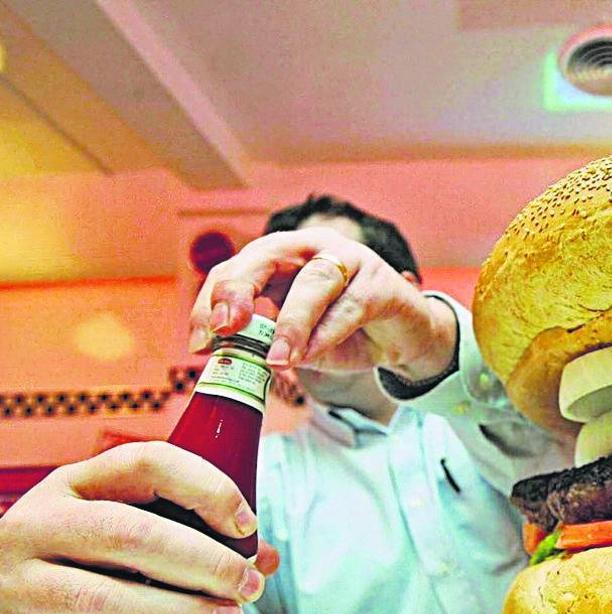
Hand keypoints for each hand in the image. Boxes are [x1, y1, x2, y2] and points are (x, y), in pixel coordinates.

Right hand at [0, 442, 278, 613]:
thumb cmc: (72, 550)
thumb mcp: (116, 517)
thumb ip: (189, 531)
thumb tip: (265, 561)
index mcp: (74, 483)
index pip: (145, 464)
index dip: (205, 488)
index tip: (246, 524)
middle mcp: (39, 526)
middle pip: (127, 535)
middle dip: (201, 562)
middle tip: (246, 586)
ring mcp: (17, 584)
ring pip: (100, 600)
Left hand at [188, 228, 457, 381]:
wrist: (402, 338)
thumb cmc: (343, 332)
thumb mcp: (294, 339)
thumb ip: (264, 339)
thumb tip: (228, 355)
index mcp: (281, 256)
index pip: (235, 269)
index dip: (210, 302)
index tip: (200, 341)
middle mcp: (312, 247)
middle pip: (267, 256)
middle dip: (240, 290)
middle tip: (226, 328)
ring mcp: (351, 261)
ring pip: (313, 283)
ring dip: (291, 323)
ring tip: (275, 359)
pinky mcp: (382, 285)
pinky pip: (349, 307)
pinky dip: (326, 334)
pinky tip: (309, 356)